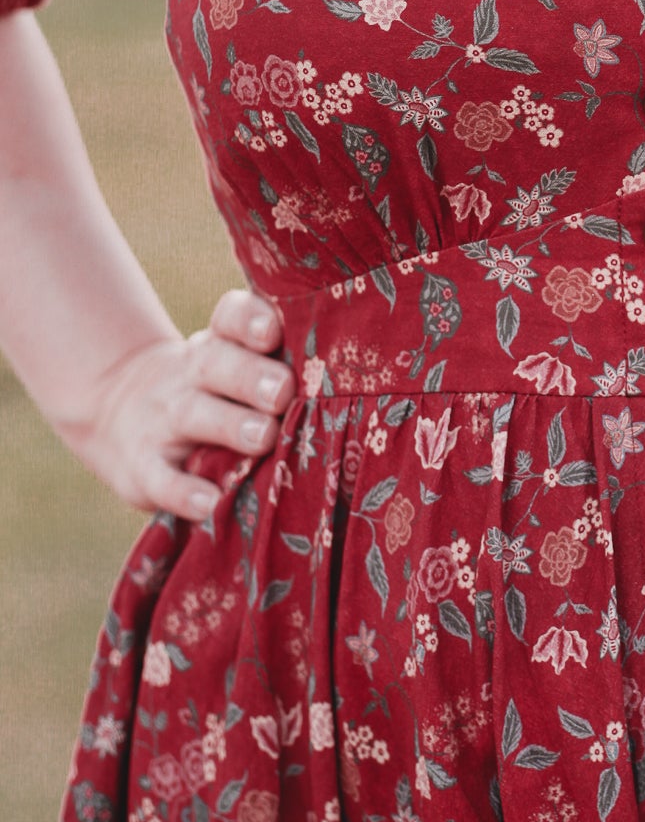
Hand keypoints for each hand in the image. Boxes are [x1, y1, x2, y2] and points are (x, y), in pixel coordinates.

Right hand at [79, 288, 295, 523]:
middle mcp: (189, 376)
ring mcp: (162, 420)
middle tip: (284, 392)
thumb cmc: (212, 391)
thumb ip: (278, 367)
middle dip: (252, 376)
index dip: (249, 320)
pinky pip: (161, 478)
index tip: (273, 332)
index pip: (230, 319)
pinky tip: (210, 503)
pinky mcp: (142, 467)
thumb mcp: (231, 366)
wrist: (116, 410)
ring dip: (229, 425)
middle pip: (216, 363)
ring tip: (264, 438)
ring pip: (192, 414)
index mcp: (219, 345)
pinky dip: (183, 492)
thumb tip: (350, 382)